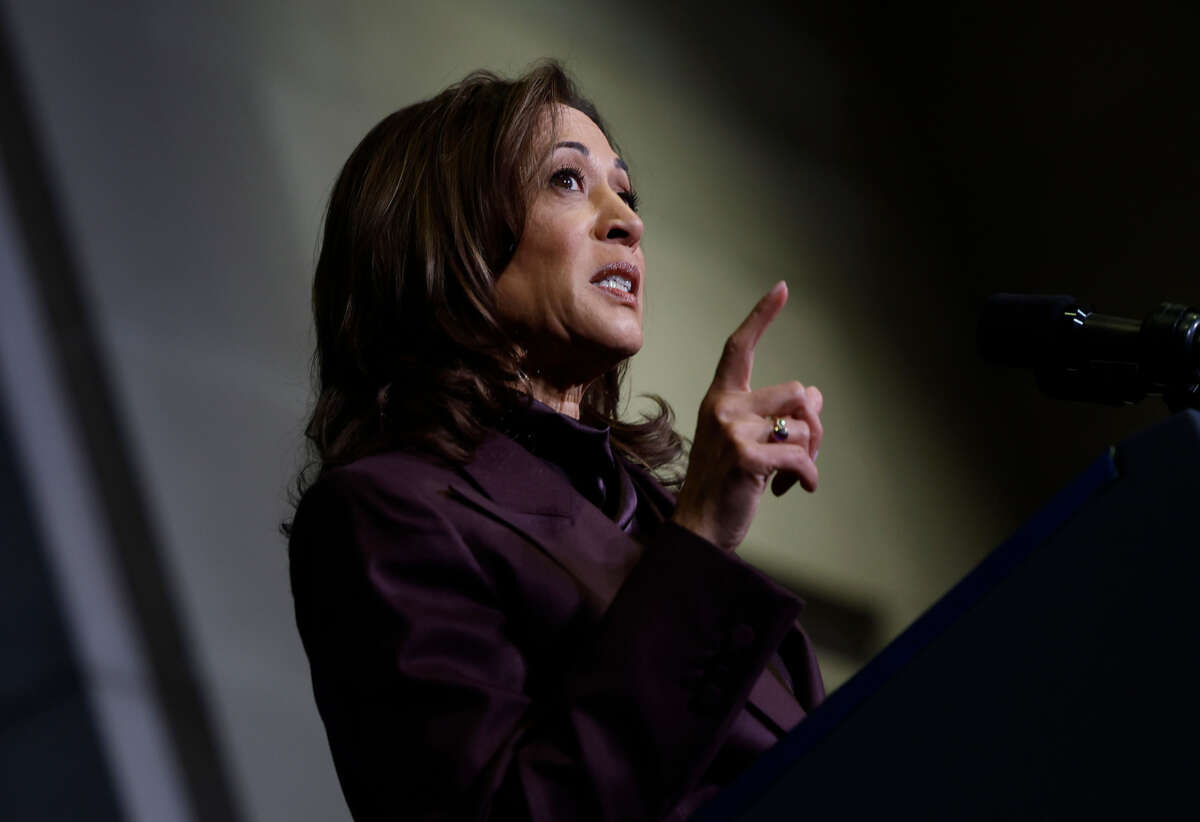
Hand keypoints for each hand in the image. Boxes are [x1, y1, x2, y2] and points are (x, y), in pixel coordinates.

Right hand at [671, 282, 822, 551]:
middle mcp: (723, 408)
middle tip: (806, 455)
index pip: (739, 347)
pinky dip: (809, 477)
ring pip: (803, 423)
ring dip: (812, 452)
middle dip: (814, 425)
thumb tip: (814, 397)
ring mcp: (732, 431)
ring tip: (796, 475)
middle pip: (797, 392)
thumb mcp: (747, 443)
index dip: (762, 316)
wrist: (699, 528)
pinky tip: (799, 490)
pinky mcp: (747, 458)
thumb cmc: (725, 486)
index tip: (782, 288)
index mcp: (720, 399)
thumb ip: (774, 417)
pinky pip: (800, 456)